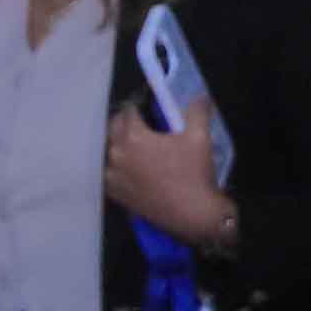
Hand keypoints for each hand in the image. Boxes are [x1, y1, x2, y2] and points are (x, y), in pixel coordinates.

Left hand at [102, 99, 233, 249]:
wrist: (192, 215)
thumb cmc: (194, 173)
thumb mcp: (200, 136)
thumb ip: (197, 110)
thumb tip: (199, 96)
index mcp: (132, 138)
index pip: (128, 111)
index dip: (138, 104)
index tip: (147, 103)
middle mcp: (116, 155)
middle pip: (114, 129)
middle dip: (126, 121)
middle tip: (142, 120)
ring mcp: (112, 177)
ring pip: (110, 151)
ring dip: (120, 143)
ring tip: (136, 143)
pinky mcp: (115, 194)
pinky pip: (110, 172)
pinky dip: (118, 164)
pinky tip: (131, 165)